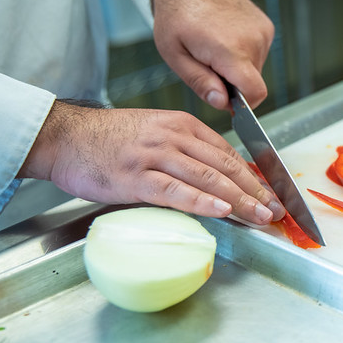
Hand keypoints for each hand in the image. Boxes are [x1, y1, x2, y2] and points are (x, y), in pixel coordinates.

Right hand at [19, 101, 285, 223]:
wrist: (65, 138)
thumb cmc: (110, 141)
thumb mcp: (156, 135)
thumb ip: (187, 153)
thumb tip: (221, 181)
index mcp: (182, 125)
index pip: (229, 153)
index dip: (254, 177)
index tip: (271, 195)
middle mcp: (173, 136)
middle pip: (226, 166)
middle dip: (256, 191)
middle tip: (276, 211)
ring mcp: (155, 155)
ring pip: (208, 178)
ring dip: (240, 200)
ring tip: (260, 217)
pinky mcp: (136, 177)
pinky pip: (176, 190)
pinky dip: (203, 201)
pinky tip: (223, 210)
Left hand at [151, 0, 274, 109]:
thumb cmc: (177, 16)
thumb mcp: (175, 55)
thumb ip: (200, 83)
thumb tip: (222, 103)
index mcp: (229, 49)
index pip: (255, 92)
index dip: (242, 105)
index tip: (226, 100)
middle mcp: (252, 40)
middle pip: (253, 82)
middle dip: (233, 83)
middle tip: (208, 65)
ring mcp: (262, 31)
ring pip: (256, 69)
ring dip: (238, 67)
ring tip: (215, 48)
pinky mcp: (266, 26)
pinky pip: (259, 53)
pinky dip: (245, 54)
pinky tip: (227, 38)